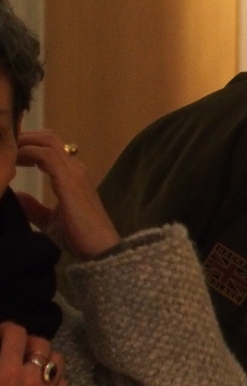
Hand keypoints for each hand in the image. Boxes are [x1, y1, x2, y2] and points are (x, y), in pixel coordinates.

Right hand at [0, 322, 67, 385]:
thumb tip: (1, 355)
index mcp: (6, 375)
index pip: (16, 335)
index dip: (8, 329)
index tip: (1, 333)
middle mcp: (31, 381)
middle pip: (42, 344)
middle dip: (28, 342)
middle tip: (15, 348)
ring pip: (58, 361)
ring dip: (45, 358)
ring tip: (31, 364)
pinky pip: (63, 384)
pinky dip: (53, 379)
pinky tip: (40, 384)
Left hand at [15, 130, 120, 260]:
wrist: (99, 249)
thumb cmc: (79, 237)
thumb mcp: (49, 221)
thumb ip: (34, 208)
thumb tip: (18, 196)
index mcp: (71, 176)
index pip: (49, 148)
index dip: (27, 144)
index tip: (5, 152)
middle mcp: (74, 167)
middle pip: (48, 138)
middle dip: (23, 137)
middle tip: (2, 144)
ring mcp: (73, 171)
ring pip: (46, 142)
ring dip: (23, 142)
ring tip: (4, 149)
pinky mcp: (68, 178)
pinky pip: (45, 155)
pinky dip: (27, 153)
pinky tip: (12, 162)